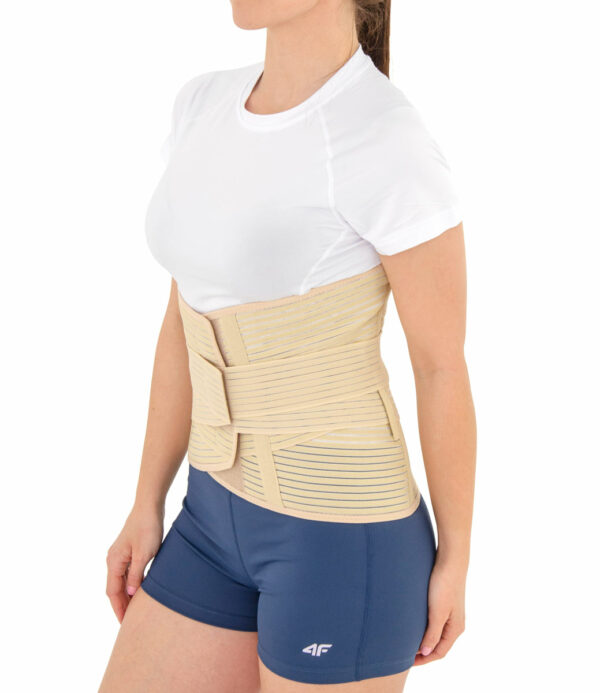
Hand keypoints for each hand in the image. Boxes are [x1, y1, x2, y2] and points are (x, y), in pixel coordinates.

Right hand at [105, 503, 163, 622]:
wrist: (149, 506)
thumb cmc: (147, 528)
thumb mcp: (144, 554)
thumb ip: (136, 575)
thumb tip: (129, 594)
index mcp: (114, 561)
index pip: (113, 591)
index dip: (118, 608)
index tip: (124, 624)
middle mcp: (114, 559)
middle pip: (114, 588)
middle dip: (121, 605)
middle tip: (129, 623)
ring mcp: (121, 555)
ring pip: (121, 581)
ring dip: (126, 595)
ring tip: (134, 611)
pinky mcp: (129, 550)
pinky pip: (127, 573)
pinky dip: (131, 584)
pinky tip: (140, 590)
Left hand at [414, 557, 466, 664]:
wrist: (450, 561)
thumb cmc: (444, 585)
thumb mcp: (437, 612)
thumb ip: (433, 633)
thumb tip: (425, 652)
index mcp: (455, 628)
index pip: (439, 652)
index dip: (424, 659)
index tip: (407, 662)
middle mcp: (455, 623)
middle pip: (438, 644)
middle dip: (423, 652)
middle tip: (404, 654)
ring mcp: (450, 612)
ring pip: (435, 633)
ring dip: (423, 638)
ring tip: (407, 641)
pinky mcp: (444, 602)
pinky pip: (434, 621)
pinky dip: (424, 627)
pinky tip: (413, 623)